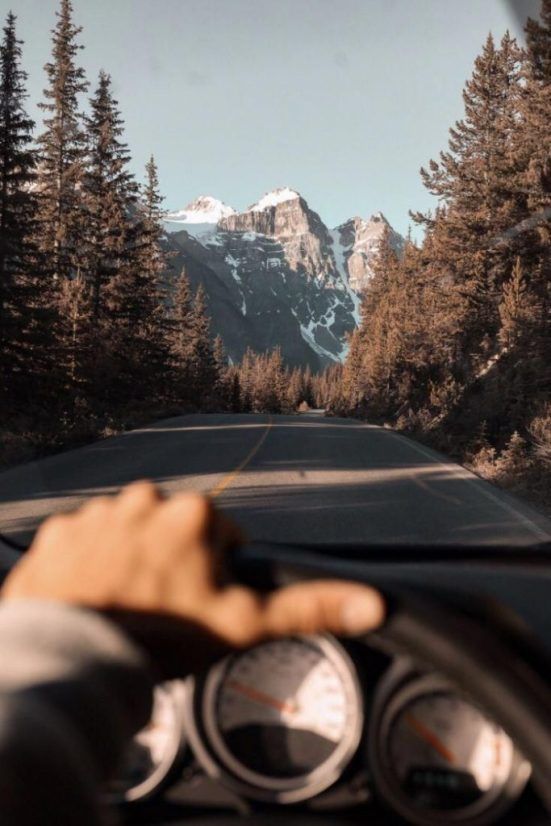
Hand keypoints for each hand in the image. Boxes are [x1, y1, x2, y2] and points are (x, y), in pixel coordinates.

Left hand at [2, 482, 384, 674]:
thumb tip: (373, 603)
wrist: (75, 657)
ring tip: (126, 606)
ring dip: (133, 562)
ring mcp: (100, 512)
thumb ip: (307, 608)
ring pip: (131, 536)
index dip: (217, 577)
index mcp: (195, 513)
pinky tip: (92, 596)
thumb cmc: (162, 638)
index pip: (222, 540)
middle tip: (162, 610)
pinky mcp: (61, 531)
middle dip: (175, 565)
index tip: (198, 605)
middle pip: (175, 533)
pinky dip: (92, 564)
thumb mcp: (243, 626)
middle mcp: (147, 498)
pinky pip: (87, 542)